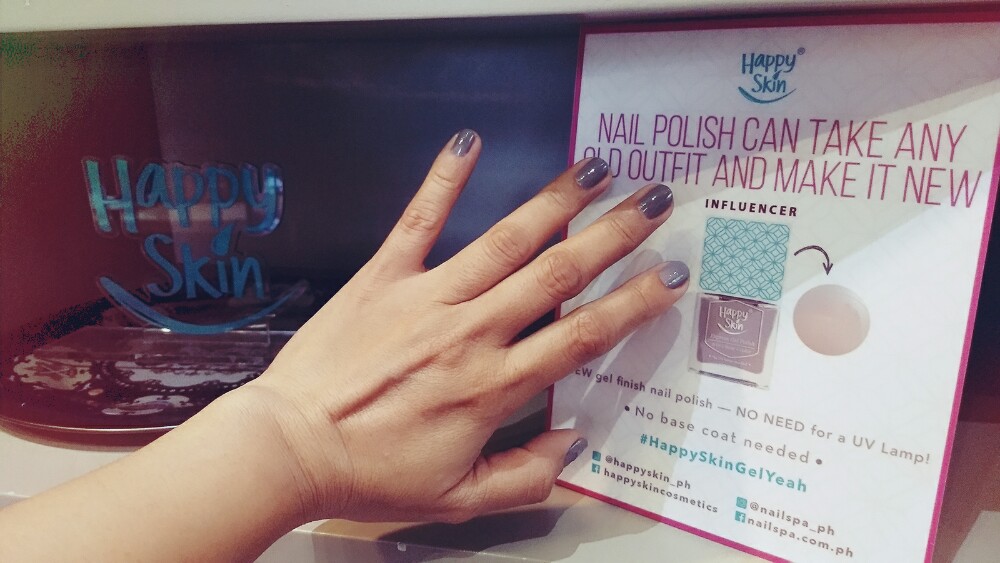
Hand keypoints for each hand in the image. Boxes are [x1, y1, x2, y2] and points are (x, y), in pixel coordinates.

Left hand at [242, 129, 689, 523]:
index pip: (582, 335)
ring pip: (505, 241)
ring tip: (596, 169)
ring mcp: (427, 297)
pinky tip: (468, 144)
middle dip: (614, 234)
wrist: (288, 446)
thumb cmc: (369, 474)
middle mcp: (471, 332)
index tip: (669, 276)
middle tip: (654, 202)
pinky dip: (444, 180)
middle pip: (557, 273)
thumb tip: (573, 446)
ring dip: (555, 202)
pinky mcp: (383, 276)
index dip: (633, 303)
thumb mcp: (456, 500)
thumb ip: (525, 478)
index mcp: (494, 387)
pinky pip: (418, 220)